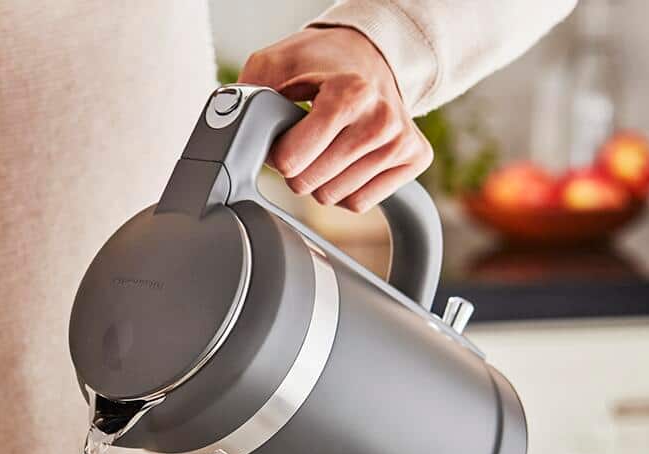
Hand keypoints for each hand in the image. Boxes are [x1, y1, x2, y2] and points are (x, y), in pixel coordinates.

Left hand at [241, 27, 432, 212]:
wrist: (369, 54)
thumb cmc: (319, 62)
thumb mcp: (273, 64)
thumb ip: (248, 95)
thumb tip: (233, 129)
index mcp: (349, 93)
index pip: (291, 161)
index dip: (277, 153)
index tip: (285, 133)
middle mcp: (381, 119)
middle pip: (310, 183)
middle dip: (297, 167)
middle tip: (306, 139)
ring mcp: (401, 141)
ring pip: (334, 197)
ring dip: (321, 179)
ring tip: (328, 145)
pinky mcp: (415, 158)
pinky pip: (359, 202)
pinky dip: (345, 188)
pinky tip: (347, 159)